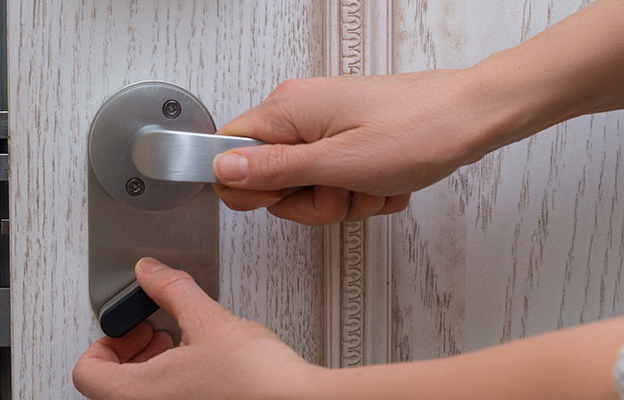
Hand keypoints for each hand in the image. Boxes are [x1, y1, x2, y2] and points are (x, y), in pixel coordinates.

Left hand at [73, 258, 324, 398]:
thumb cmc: (257, 382)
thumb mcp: (208, 320)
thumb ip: (171, 290)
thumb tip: (150, 273)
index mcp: (136, 395)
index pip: (87, 371)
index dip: (105, 342)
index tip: (132, 327)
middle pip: (110, 386)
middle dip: (132, 351)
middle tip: (157, 332)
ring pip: (139, 396)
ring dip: (153, 367)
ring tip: (184, 346)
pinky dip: (175, 384)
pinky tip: (205, 367)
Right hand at [212, 70, 507, 224]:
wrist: (474, 117)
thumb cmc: (419, 131)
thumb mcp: (338, 164)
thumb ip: (273, 169)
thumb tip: (223, 168)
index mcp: (286, 109)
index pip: (227, 152)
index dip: (250, 187)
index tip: (286, 194)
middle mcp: (299, 112)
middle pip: (269, 178)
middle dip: (307, 201)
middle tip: (341, 190)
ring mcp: (324, 124)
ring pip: (305, 186)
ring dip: (340, 199)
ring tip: (370, 185)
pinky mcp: (346, 136)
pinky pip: (333, 180)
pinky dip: (359, 191)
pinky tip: (382, 181)